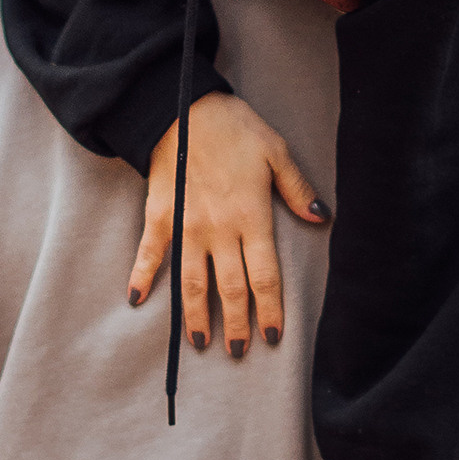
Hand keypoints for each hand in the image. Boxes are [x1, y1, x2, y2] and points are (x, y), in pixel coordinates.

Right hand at [129, 93, 326, 357]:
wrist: (183, 107)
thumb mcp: (276, 152)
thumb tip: (321, 218)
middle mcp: (219, 230)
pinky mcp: (159, 216)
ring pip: (192, 282)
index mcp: (251, 217)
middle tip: (238, 352)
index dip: (269, 311)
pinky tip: (137, 300)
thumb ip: (296, 189)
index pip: (264, 277)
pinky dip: (142, 276)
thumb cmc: (235, 128)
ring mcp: (186, 226)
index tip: (271, 337)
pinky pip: (150, 253)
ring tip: (201, 343)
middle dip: (235, 324)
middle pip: (230, 288)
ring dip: (196, 315)